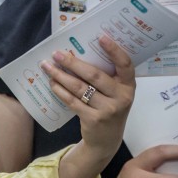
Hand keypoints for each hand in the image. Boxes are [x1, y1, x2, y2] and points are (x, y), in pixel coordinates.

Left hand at [43, 36, 135, 161]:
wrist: (107, 141)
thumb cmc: (110, 108)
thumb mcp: (116, 93)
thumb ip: (107, 77)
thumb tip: (79, 53)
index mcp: (129, 86)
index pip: (125, 64)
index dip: (114, 50)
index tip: (100, 37)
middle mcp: (121, 97)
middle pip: (94, 75)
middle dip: (72, 62)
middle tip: (57, 54)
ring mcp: (108, 110)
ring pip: (80, 88)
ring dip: (61, 76)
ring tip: (48, 66)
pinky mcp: (93, 119)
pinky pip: (73, 101)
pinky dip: (61, 91)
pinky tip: (52, 83)